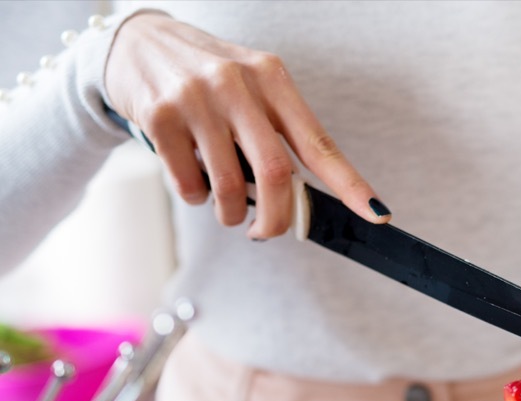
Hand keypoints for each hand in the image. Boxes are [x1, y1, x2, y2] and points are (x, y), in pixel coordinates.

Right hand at [104, 12, 388, 239]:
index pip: (320, 142)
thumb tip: (297, 197)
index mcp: (272, 79)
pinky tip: (194, 182)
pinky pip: (189, 184)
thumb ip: (276, 132)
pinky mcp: (159, 116)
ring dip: (232, 213)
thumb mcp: (251, 86)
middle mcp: (238, 84)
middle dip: (277, 219)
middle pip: (277, 175)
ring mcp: (197, 98)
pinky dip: (196, 197)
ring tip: (228, 209)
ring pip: (231, 186)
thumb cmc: (206, 77)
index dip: (351, 184)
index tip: (377, 214)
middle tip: (266, 232)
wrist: (136, 43)